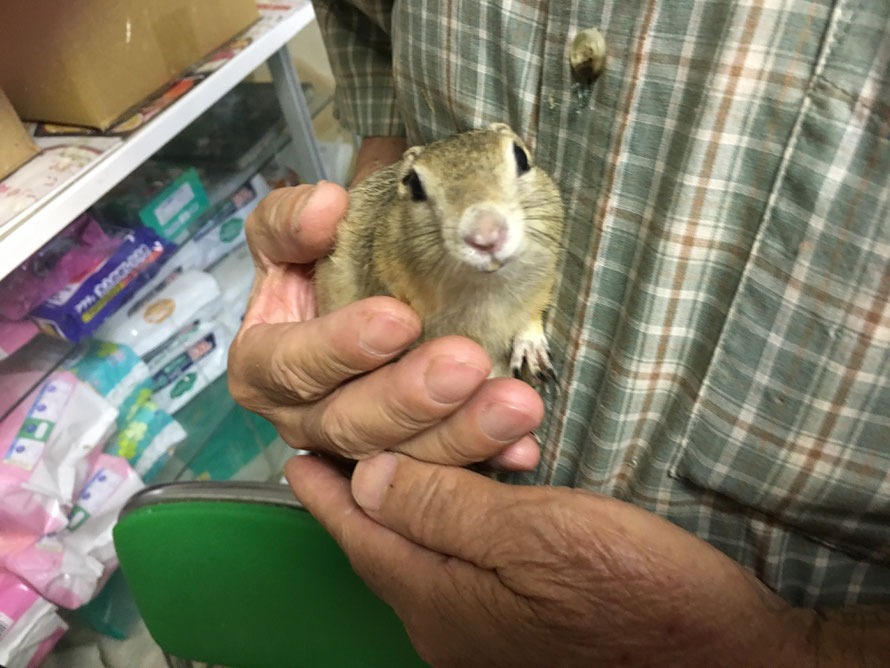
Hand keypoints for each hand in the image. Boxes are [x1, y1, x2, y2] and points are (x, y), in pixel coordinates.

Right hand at [228, 183, 542, 468]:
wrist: (361, 296)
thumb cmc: (321, 269)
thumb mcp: (292, 235)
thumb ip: (292, 219)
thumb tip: (324, 208)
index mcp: (263, 365)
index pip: (288, 364)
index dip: (339, 346)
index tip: (398, 318)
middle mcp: (304, 416)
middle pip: (348, 424)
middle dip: (409, 398)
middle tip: (465, 363)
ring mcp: (354, 449)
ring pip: (401, 460)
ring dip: (461, 434)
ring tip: (514, 404)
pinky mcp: (401, 464)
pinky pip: (442, 474)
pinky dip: (487, 457)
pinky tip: (522, 446)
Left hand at [286, 452, 819, 666]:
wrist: (723, 658)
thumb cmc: (635, 594)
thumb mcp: (535, 537)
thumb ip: (445, 509)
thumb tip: (367, 476)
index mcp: (439, 600)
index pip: (362, 534)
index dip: (326, 492)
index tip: (297, 455)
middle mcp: (447, 626)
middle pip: (385, 551)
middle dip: (360, 499)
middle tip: (341, 452)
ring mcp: (482, 636)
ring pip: (422, 559)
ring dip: (406, 510)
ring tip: (393, 466)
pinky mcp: (519, 630)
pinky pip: (459, 571)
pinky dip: (449, 528)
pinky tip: (463, 501)